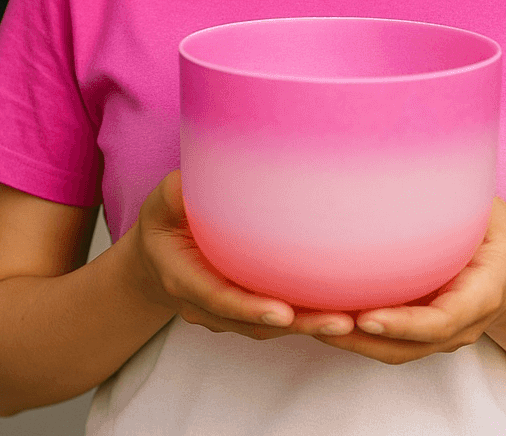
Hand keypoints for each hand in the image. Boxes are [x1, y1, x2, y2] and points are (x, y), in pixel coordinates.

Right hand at [129, 169, 357, 340]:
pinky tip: (344, 313)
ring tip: (351, 321)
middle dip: (299, 325)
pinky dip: (308, 319)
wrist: (155, 260)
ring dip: (311, 328)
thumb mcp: (160, 204)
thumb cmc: (162, 224)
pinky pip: (279, 320)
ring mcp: (227, 315)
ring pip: (271, 328)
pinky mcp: (247, 310)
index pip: (220, 299)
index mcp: (184, 280)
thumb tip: (192, 178)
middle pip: (256, 323)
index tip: (283, 311)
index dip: (250, 308)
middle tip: (342, 323)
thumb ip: (175, 194)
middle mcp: (207, 306)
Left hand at [308, 196, 505, 365]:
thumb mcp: (495, 214)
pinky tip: (320, 314)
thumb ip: (467, 200)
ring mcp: (438, 337)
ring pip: (390, 350)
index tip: (367, 318)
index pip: (441, 321)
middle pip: (406, 347)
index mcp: (482, 295)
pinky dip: (353, 334)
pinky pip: (384, 341)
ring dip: (349, 341)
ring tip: (309, 321)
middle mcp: (460, 325)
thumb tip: (424, 164)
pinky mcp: (417, 333)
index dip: (404, 324)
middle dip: (361, 341)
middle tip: (319, 322)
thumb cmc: (498, 235)